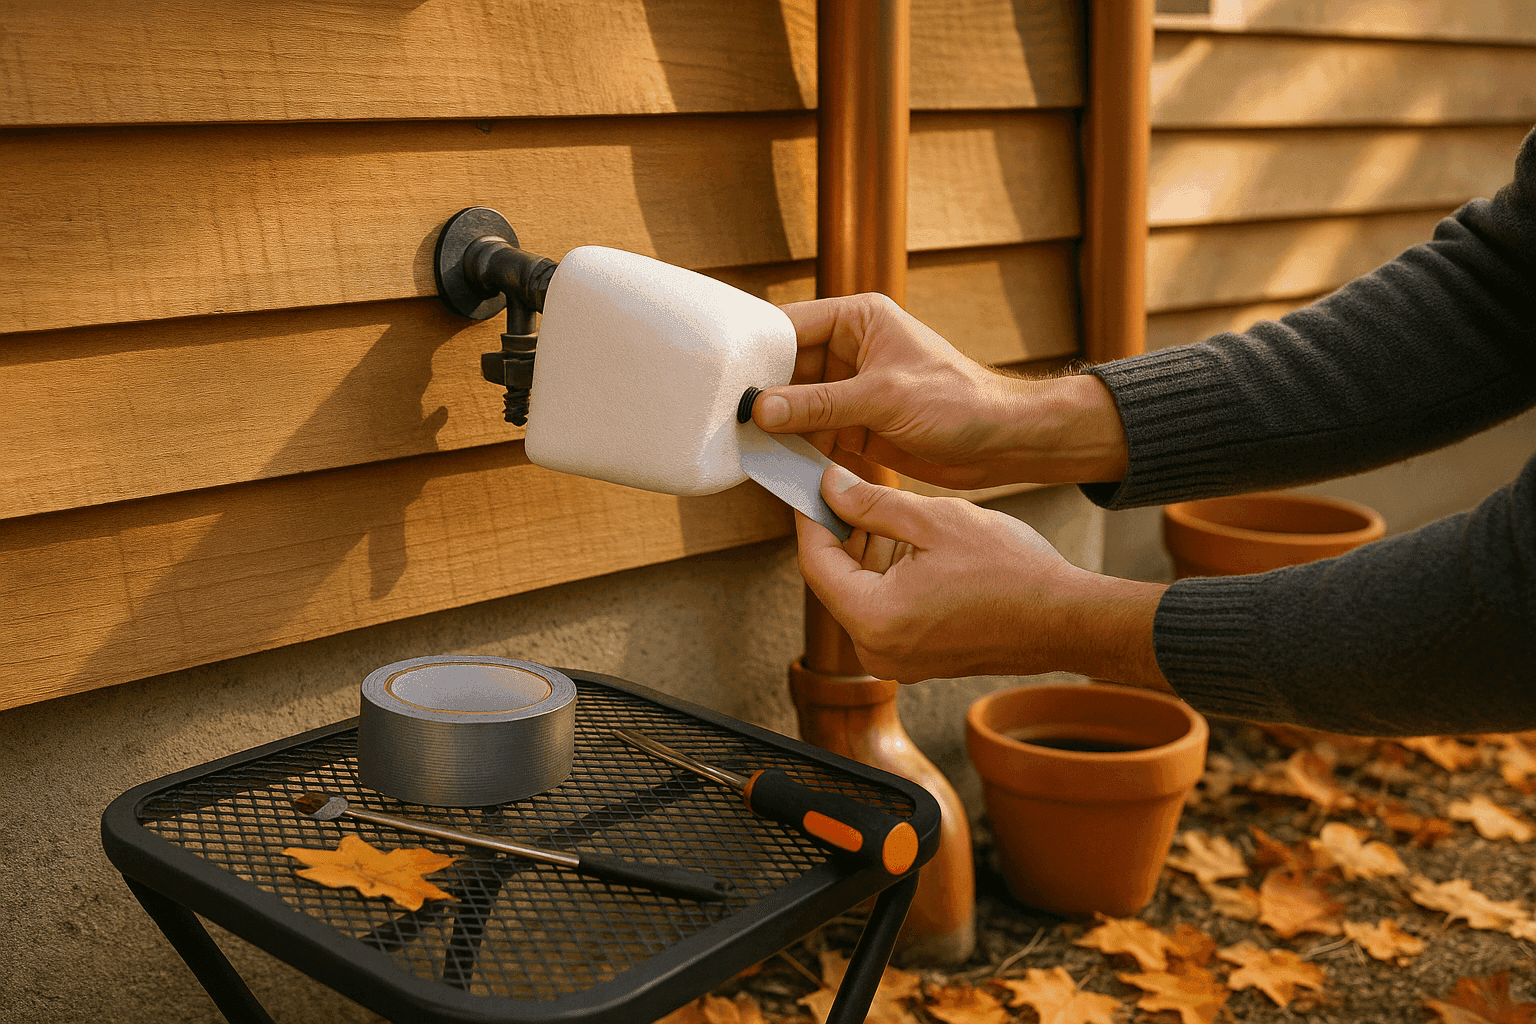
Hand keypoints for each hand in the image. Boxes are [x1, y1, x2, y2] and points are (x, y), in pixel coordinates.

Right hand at [753, 293, 1129, 488]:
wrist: (1002, 443)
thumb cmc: (959, 402)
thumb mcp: (883, 398)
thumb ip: (819, 404)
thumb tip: (762, 409)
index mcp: (858, 320)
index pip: (790, 327)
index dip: (756, 350)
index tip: (722, 375)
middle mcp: (851, 350)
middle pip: (788, 370)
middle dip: (762, 395)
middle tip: (726, 419)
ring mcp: (853, 390)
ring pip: (798, 406)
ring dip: (777, 427)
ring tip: (743, 446)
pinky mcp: (858, 426)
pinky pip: (815, 435)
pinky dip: (797, 450)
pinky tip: (774, 465)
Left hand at [798, 464, 1171, 688]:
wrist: (1065, 619)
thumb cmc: (1011, 571)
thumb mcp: (936, 521)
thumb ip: (873, 505)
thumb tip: (830, 488)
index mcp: (874, 617)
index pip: (815, 562)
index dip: (810, 517)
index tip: (811, 486)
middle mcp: (877, 650)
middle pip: (834, 581)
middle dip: (839, 533)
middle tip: (845, 490)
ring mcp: (897, 660)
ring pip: (859, 596)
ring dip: (864, 555)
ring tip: (883, 512)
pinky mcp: (917, 661)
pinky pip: (883, 613)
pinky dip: (886, 579)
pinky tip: (906, 546)